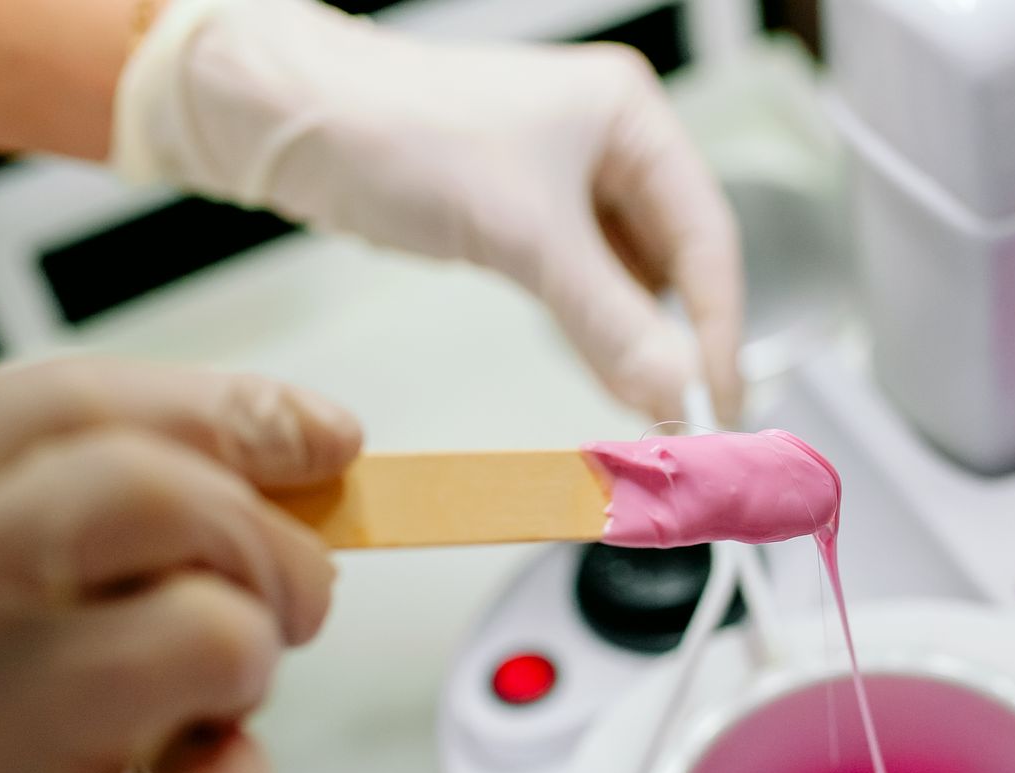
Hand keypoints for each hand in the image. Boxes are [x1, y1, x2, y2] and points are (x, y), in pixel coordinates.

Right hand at [0, 360, 359, 772]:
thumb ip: (37, 493)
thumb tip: (303, 443)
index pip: (64, 406)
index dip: (227, 414)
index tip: (318, 438)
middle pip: (149, 499)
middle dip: (259, 536)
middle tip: (278, 592)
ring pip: (211, 641)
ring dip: (241, 665)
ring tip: (175, 710)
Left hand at [112, 0, 744, 425]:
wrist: (294, 123)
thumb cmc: (398, 129)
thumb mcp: (524, 234)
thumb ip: (609, 318)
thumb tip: (673, 387)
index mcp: (630, 115)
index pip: (706, 235)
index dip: (720, 327)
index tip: (716, 400)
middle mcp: (605, 142)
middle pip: (673, 259)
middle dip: (678, 339)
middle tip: (685, 415)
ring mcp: (562, 179)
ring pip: (625, 277)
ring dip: (634, 341)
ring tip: (645, 405)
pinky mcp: (519, 213)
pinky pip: (579, 283)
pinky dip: (592, 329)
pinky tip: (603, 371)